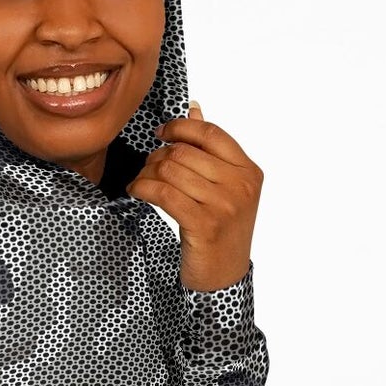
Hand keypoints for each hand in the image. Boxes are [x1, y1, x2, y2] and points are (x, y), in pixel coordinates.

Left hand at [127, 99, 262, 291]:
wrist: (223, 277)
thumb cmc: (220, 231)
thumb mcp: (225, 189)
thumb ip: (211, 151)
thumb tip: (195, 108)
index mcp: (249, 171)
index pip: (210, 133)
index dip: (180, 128)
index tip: (161, 134)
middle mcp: (241, 185)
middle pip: (185, 152)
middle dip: (158, 157)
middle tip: (148, 169)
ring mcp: (224, 205)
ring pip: (171, 170)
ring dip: (147, 173)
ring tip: (141, 183)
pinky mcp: (203, 224)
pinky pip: (163, 193)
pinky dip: (143, 188)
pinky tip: (136, 192)